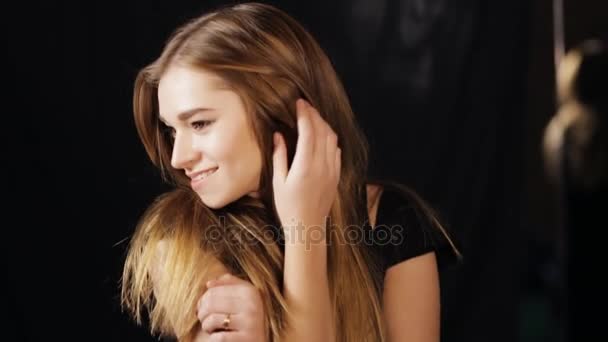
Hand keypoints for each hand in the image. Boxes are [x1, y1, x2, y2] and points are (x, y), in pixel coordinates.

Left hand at [195, 274, 266, 341]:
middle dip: (202, 314)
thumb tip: (209, 283)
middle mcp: (252, 304)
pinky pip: (218, 338)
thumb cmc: (245, 319)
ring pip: (212, 320)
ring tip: (212, 329)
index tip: (205, 309)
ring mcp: (250, 323)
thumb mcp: (242, 299)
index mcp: (250, 291)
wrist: (258, 341)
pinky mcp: (247, 339)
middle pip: (210, 304)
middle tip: (205, 320)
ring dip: (206, 326)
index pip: (212, 291)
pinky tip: (219, 339)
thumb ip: (228, 285)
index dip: (202, 301)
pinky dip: (214, 340)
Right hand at [272, 99, 340, 234]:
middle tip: (305, 105)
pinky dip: (329, 138)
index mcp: (306, 165)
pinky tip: (322, 135)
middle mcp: (322, 165)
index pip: (308, 131)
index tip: (299, 103)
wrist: (308, 227)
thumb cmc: (289, 207)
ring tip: (313, 116)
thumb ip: (279, 156)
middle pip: (322, 131)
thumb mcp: (278, 182)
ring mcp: (332, 170)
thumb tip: (278, 135)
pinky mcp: (336, 175)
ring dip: (323, 124)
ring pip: (332, 138)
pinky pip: (336, 150)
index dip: (305, 114)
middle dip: (314, 114)